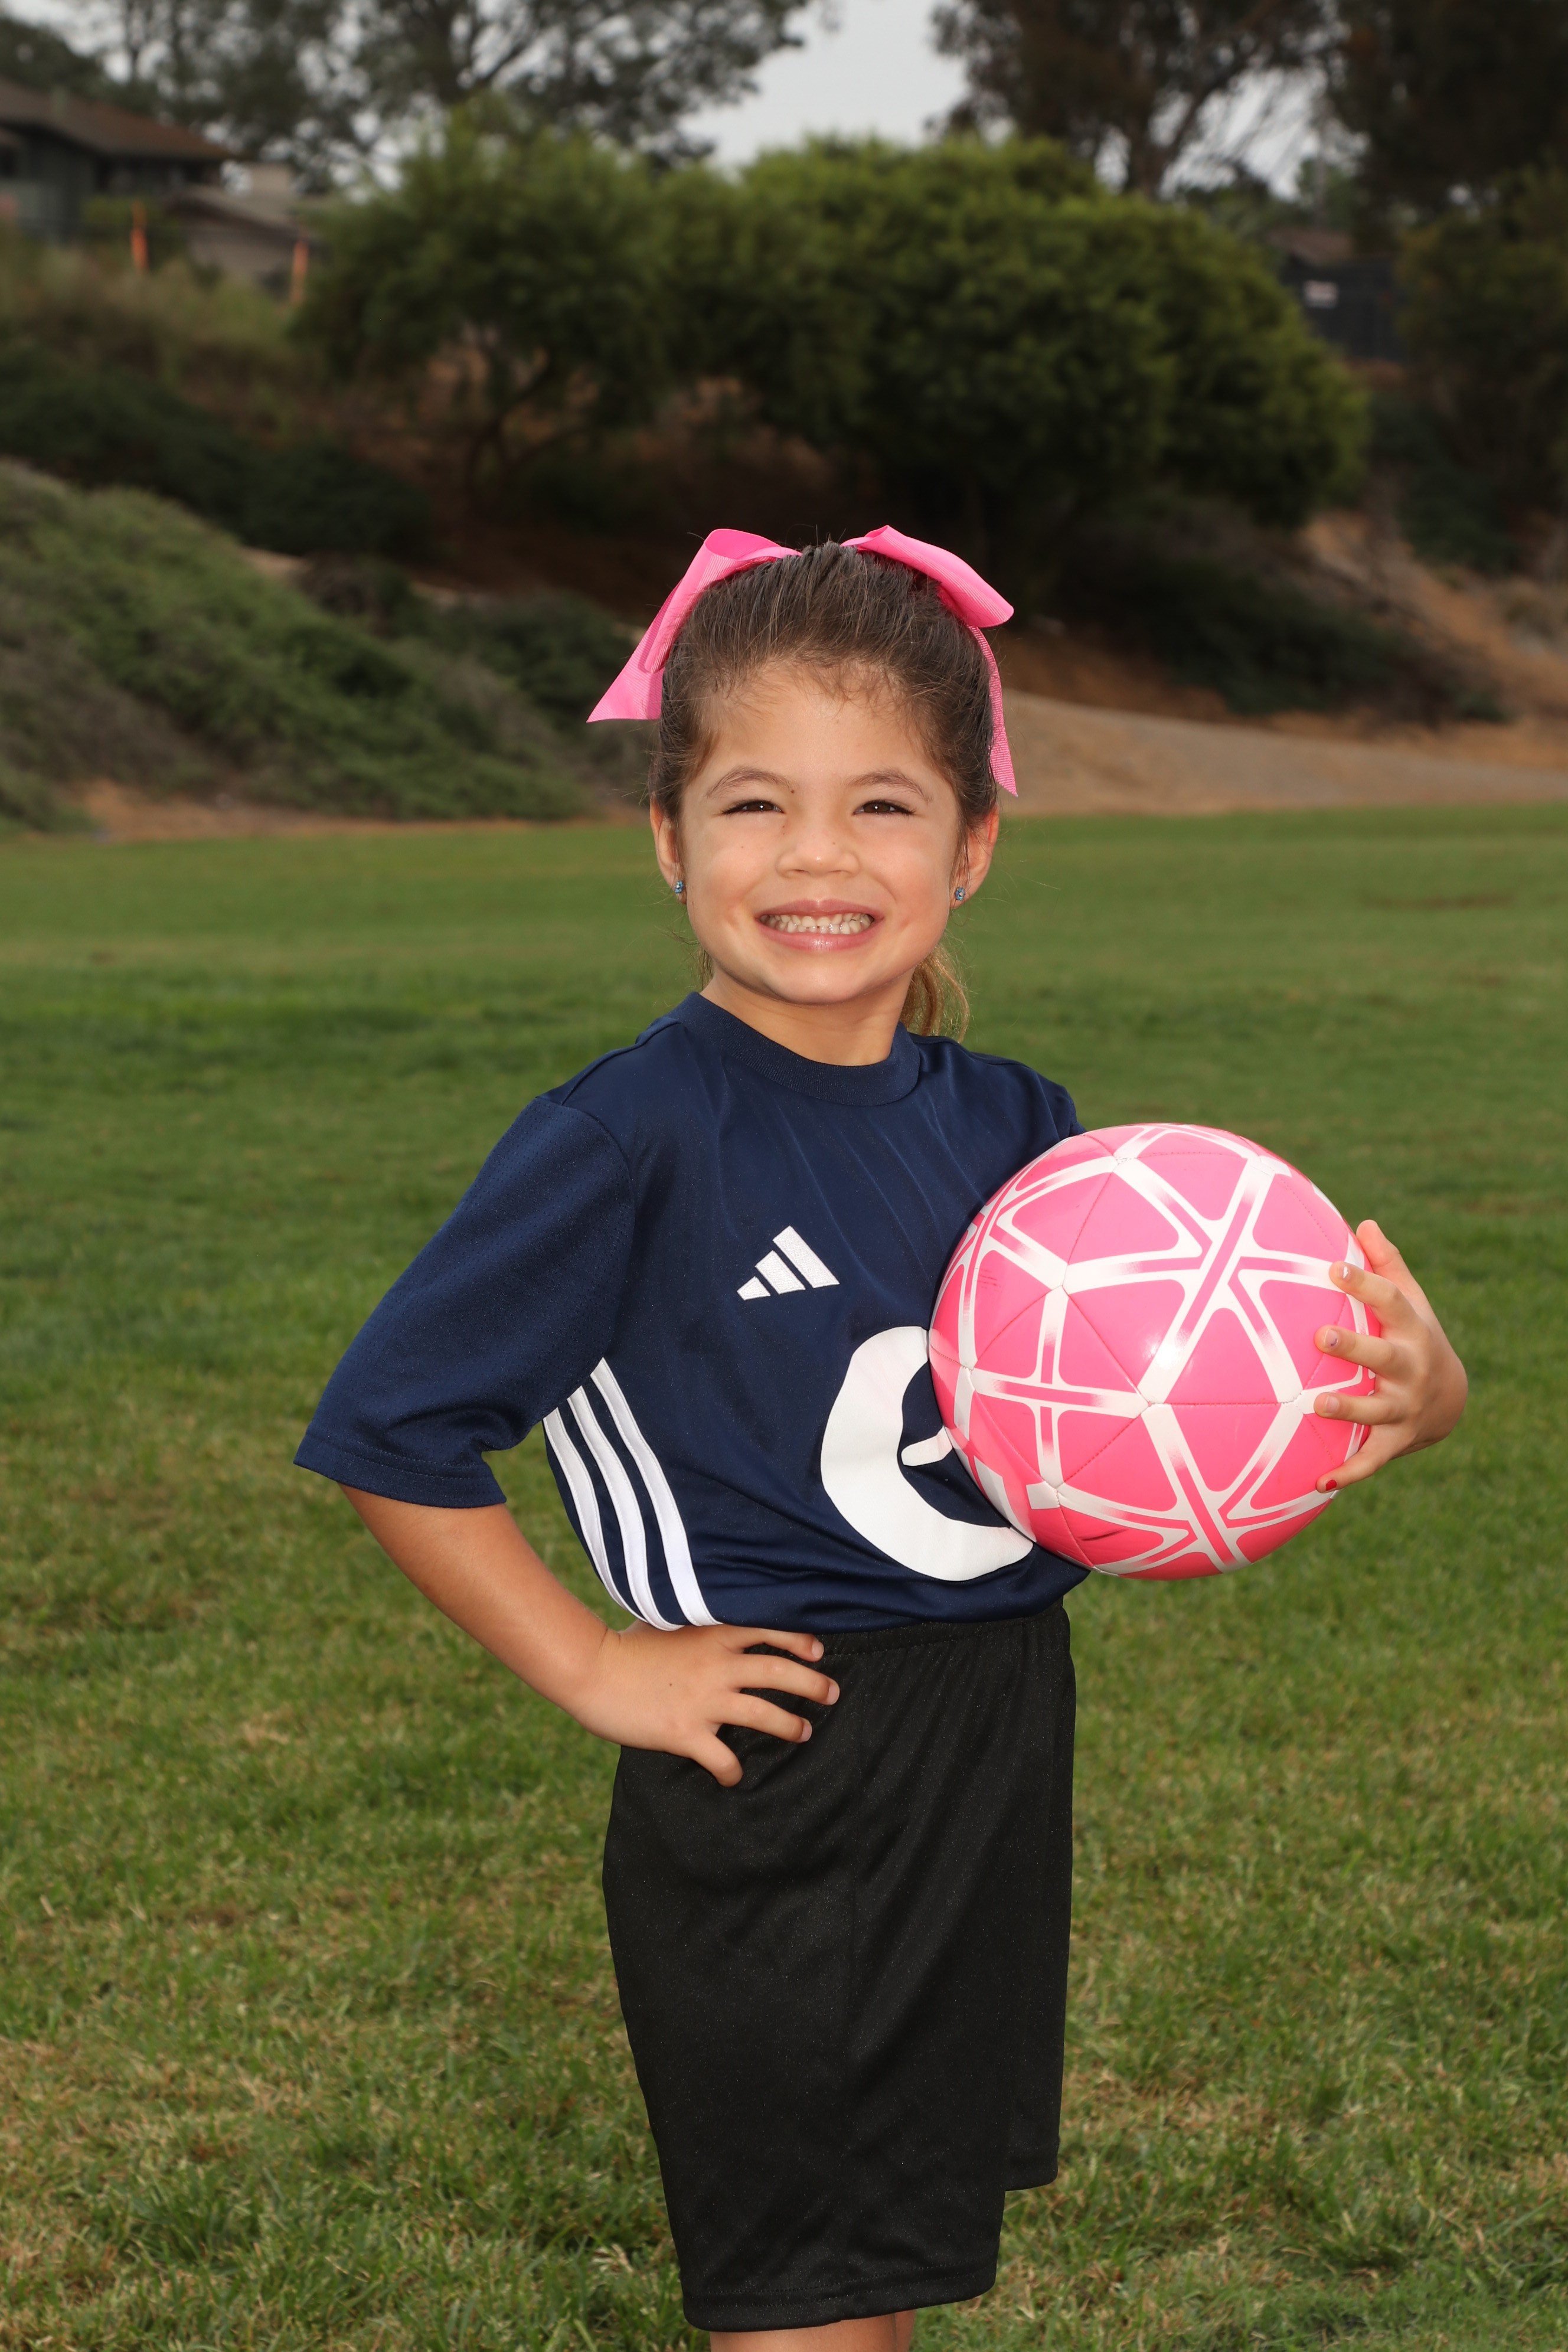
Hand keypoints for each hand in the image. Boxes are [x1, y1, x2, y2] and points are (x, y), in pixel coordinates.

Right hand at [568, 1620, 838, 1786]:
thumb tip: (715, 1627)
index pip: (769, 1630)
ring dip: (791, 1726)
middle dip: (812, 1684)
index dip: (799, 1641)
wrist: (592, 1671)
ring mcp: (704, 1699)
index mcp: (712, 1634)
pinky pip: (722, 1759)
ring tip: (804, 1733)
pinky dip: (732, 1772)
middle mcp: (716, 1665)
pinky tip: (733, 1777)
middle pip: (779, 1671)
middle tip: (832, 1694)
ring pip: (764, 1714)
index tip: (817, 1651)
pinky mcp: (686, 1732)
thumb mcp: (669, 1623)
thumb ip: (698, 1627)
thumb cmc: (626, 1647)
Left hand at [1312, 1220, 1467, 1491]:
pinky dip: (1350, 1472)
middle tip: (1320, 1337)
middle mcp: (1410, 1368)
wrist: (1450, 1398)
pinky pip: (1372, 1459)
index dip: (1364, 1284)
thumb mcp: (1411, 1302)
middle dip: (1354, 1348)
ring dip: (1348, 1410)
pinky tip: (1319, 1482)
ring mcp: (1404, 1406)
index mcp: (1410, 1329)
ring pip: (1376, 1410)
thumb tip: (1364, 1222)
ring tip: (1317, 1406)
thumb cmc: (1414, 1337)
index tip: (1335, 1267)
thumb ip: (1387, 1265)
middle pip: (1383, 1357)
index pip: (1390, 1301)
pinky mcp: (1397, 1440)